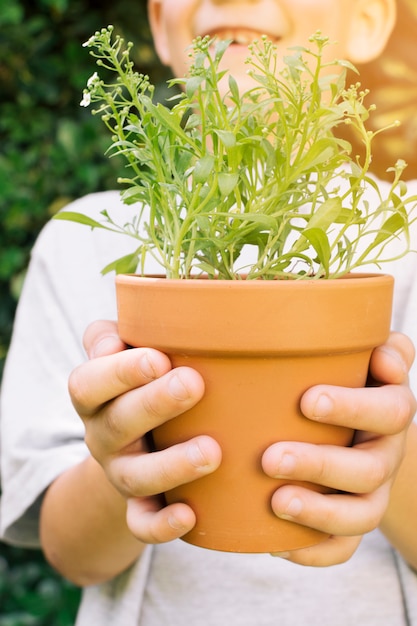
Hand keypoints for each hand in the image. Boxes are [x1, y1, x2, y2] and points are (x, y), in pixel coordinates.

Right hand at [69, 320, 220, 543]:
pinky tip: (191, 514)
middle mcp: (102, 434)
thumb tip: (127, 330)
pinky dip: (162, 526)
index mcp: (95, 395)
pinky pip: (142, 523)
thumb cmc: (139, 380)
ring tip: (211, 451)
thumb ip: (117, 333)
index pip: (89, 383)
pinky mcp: (138, 505)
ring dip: (171, 464)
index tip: (158, 357)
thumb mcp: (123, 350)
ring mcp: (120, 472)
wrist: (134, 438)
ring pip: (134, 476)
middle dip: (154, 404)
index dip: (119, 372)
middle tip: (193, 383)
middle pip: (117, 423)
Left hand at [262, 332, 415, 565]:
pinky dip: (313, 551)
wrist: (359, 431)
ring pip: (361, 515)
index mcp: (391, 412)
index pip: (391, 410)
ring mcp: (371, 494)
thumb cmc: (348, 384)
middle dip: (321, 465)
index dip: (353, 408)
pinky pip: (343, 549)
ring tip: (276, 502)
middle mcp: (386, 456)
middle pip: (369, 470)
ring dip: (319, 513)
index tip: (307, 400)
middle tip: (271, 458)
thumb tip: (383, 354)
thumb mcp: (365, 360)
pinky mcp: (352, 524)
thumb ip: (382, 350)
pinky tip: (276, 544)